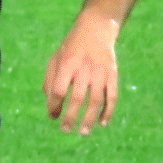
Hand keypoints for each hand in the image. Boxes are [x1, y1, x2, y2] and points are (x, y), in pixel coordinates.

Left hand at [43, 12, 118, 135]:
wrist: (96, 29)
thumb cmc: (71, 48)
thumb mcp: (55, 59)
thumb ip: (49, 81)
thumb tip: (51, 108)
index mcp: (66, 64)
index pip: (58, 90)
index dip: (54, 106)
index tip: (53, 116)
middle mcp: (84, 69)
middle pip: (77, 98)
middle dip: (70, 117)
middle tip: (65, 130)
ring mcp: (100, 72)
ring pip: (96, 100)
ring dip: (89, 119)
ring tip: (83, 132)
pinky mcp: (112, 75)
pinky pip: (112, 97)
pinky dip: (108, 112)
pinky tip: (102, 123)